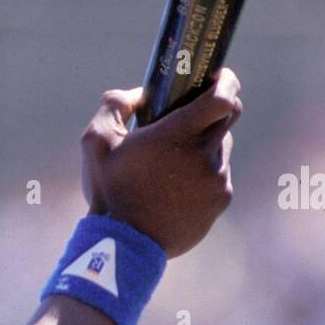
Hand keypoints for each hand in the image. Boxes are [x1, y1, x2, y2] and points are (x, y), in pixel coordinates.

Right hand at [81, 68, 241, 257]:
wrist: (123, 246)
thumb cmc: (108, 192)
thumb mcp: (95, 142)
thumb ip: (114, 105)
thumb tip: (138, 94)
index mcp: (177, 136)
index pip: (223, 97)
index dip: (227, 82)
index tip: (219, 78)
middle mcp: (203, 156)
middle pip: (229, 117)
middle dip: (216, 109)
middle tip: (195, 114)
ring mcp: (216, 180)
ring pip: (221, 148)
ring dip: (204, 147)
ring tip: (173, 163)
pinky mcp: (220, 202)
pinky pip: (219, 177)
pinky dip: (203, 175)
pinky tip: (176, 188)